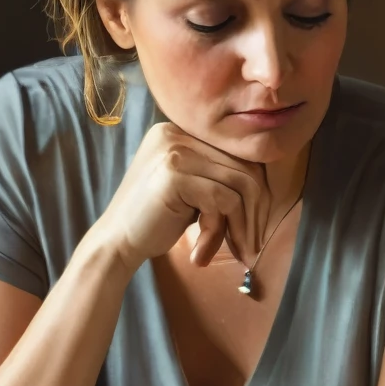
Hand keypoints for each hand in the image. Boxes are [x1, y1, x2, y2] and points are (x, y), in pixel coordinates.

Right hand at [94, 121, 271, 272]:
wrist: (116, 243)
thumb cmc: (157, 222)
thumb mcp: (193, 192)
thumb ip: (220, 178)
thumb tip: (268, 188)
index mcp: (181, 132)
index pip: (239, 155)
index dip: (257, 193)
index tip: (255, 226)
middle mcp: (177, 133)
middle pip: (245, 168)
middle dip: (256, 212)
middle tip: (250, 246)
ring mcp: (174, 151)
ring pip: (239, 186)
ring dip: (241, 226)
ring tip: (233, 252)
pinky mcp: (174, 173)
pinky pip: (223, 201)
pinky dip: (219, 232)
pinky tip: (200, 253)